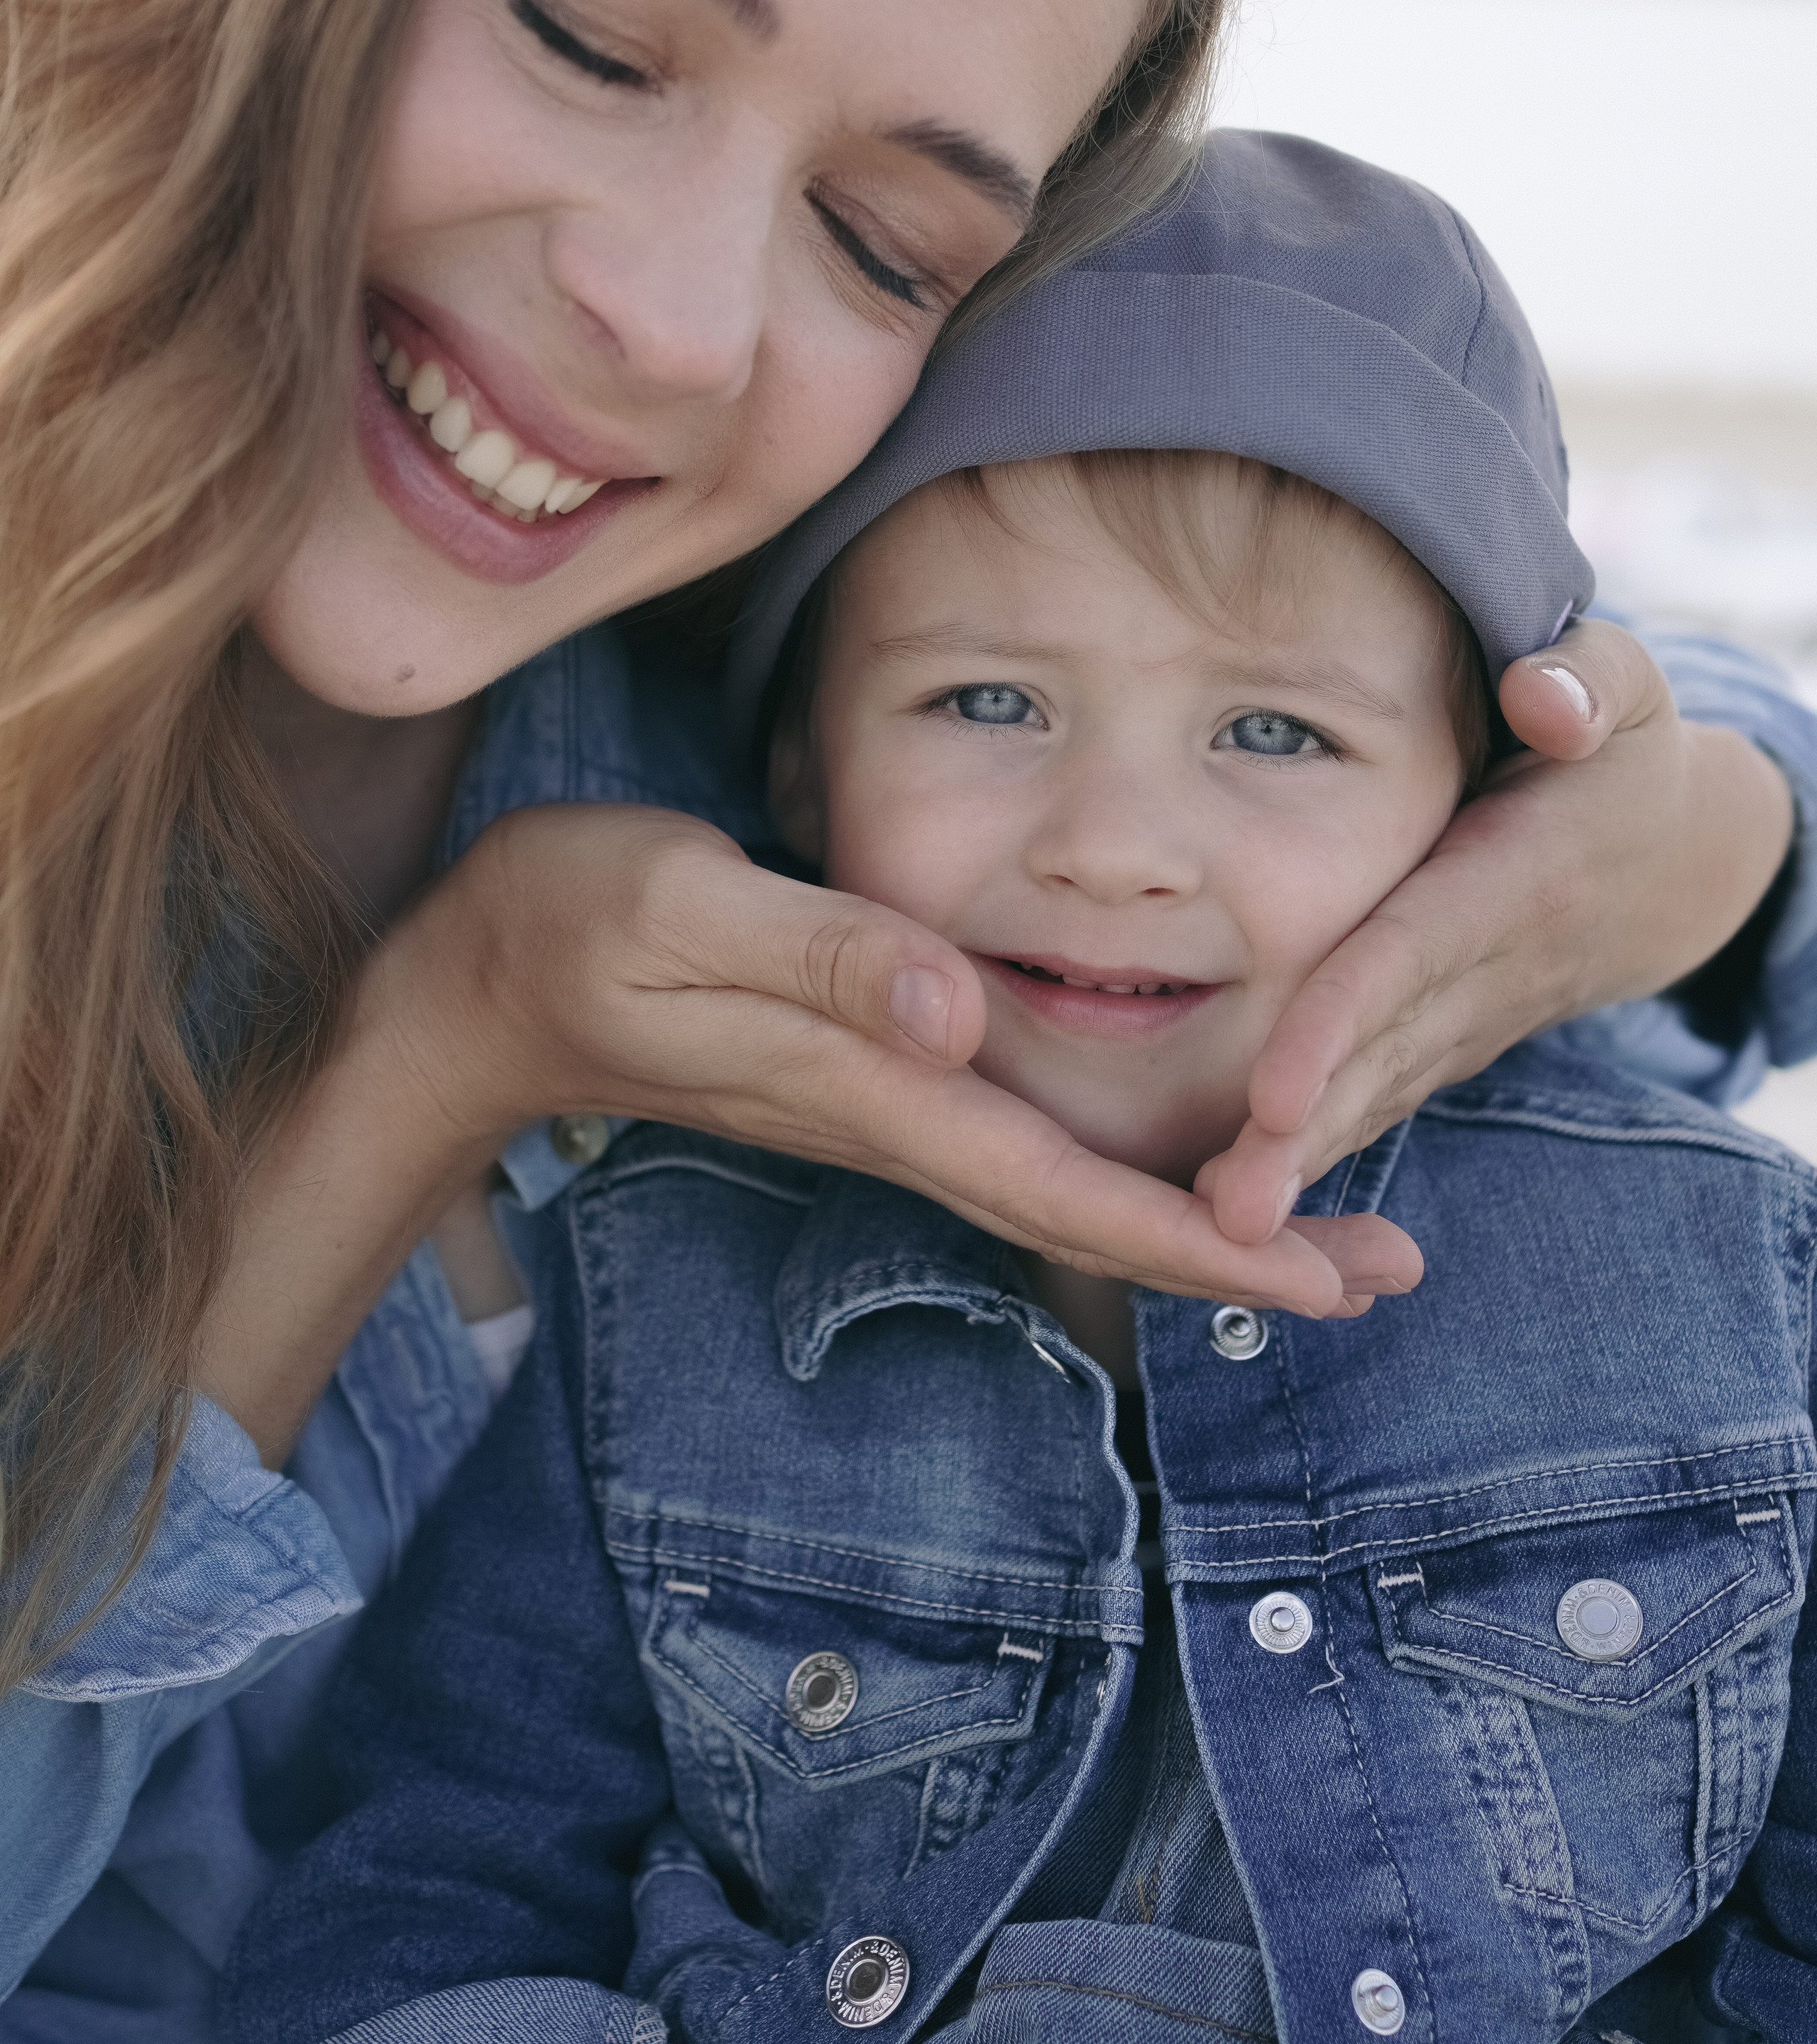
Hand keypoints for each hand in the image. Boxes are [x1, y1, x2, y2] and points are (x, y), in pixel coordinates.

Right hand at [403, 802, 1421, 1316]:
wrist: (478, 983)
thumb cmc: (567, 922)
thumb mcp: (675, 905)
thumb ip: (812, 955)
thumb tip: (951, 1012)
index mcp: (872, 1086)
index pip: (1059, 1186)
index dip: (1194, 1238)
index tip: (1319, 1275)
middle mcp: (893, 1117)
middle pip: (1088, 1213)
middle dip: (1238, 1254)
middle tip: (1387, 1271)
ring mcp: (881, 1108)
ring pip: (1063, 1188)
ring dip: (1194, 1220)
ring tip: (1322, 1236)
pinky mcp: (869, 1078)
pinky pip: (1019, 1148)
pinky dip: (1117, 1172)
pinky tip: (1169, 1162)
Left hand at [1202, 622, 1796, 1246]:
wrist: (1669, 858)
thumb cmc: (1617, 751)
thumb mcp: (1621, 691)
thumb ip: (1583, 683)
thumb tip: (1539, 696)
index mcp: (1505, 882)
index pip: (1407, 961)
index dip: (1340, 1026)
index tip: (1271, 1097)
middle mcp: (1482, 970)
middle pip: (1379, 1060)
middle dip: (1304, 1140)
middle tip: (1224, 1220)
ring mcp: (1463, 1018)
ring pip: (1373, 1099)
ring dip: (1299, 1171)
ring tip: (1212, 1237)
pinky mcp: (1440, 1039)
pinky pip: (1375, 1101)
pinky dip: (1313, 1159)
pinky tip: (1230, 1210)